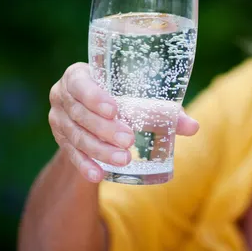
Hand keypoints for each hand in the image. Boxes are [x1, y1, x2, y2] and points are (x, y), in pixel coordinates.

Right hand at [48, 62, 198, 182]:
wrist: (94, 112)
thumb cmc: (122, 95)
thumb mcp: (137, 97)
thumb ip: (163, 110)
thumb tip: (193, 127)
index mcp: (79, 75)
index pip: (80, 83)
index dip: (94, 97)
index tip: (115, 109)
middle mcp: (62, 95)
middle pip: (80, 114)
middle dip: (105, 129)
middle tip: (129, 140)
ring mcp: (58, 119)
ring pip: (76, 136)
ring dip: (100, 150)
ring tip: (124, 159)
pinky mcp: (61, 139)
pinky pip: (71, 154)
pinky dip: (85, 165)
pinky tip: (99, 175)